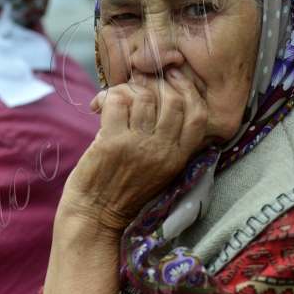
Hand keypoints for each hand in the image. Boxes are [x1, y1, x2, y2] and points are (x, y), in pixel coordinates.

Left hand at [59, 68, 208, 236]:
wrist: (95, 216)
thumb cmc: (124, 191)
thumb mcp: (159, 171)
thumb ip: (167, 142)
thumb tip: (162, 99)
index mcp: (178, 158)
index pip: (198, 116)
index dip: (189, 91)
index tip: (175, 77)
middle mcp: (163, 151)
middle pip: (173, 100)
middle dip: (157, 83)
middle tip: (140, 80)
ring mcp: (138, 145)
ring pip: (144, 97)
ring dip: (128, 90)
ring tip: (117, 96)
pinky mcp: (112, 142)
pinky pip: (116, 101)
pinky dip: (108, 97)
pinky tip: (100, 106)